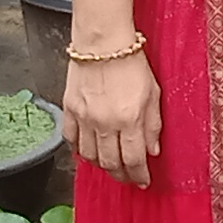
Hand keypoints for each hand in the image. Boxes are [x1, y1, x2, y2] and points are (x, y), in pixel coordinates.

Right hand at [64, 45, 161, 187]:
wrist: (103, 41)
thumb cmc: (131, 63)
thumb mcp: (153, 93)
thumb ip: (153, 125)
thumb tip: (152, 151)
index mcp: (129, 119)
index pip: (133, 160)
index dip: (139, 175)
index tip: (142, 181)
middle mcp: (105, 123)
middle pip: (111, 163)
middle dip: (121, 175)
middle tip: (127, 178)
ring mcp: (84, 117)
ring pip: (90, 156)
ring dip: (101, 165)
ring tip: (110, 165)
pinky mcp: (69, 109)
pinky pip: (70, 140)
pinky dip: (79, 150)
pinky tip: (88, 151)